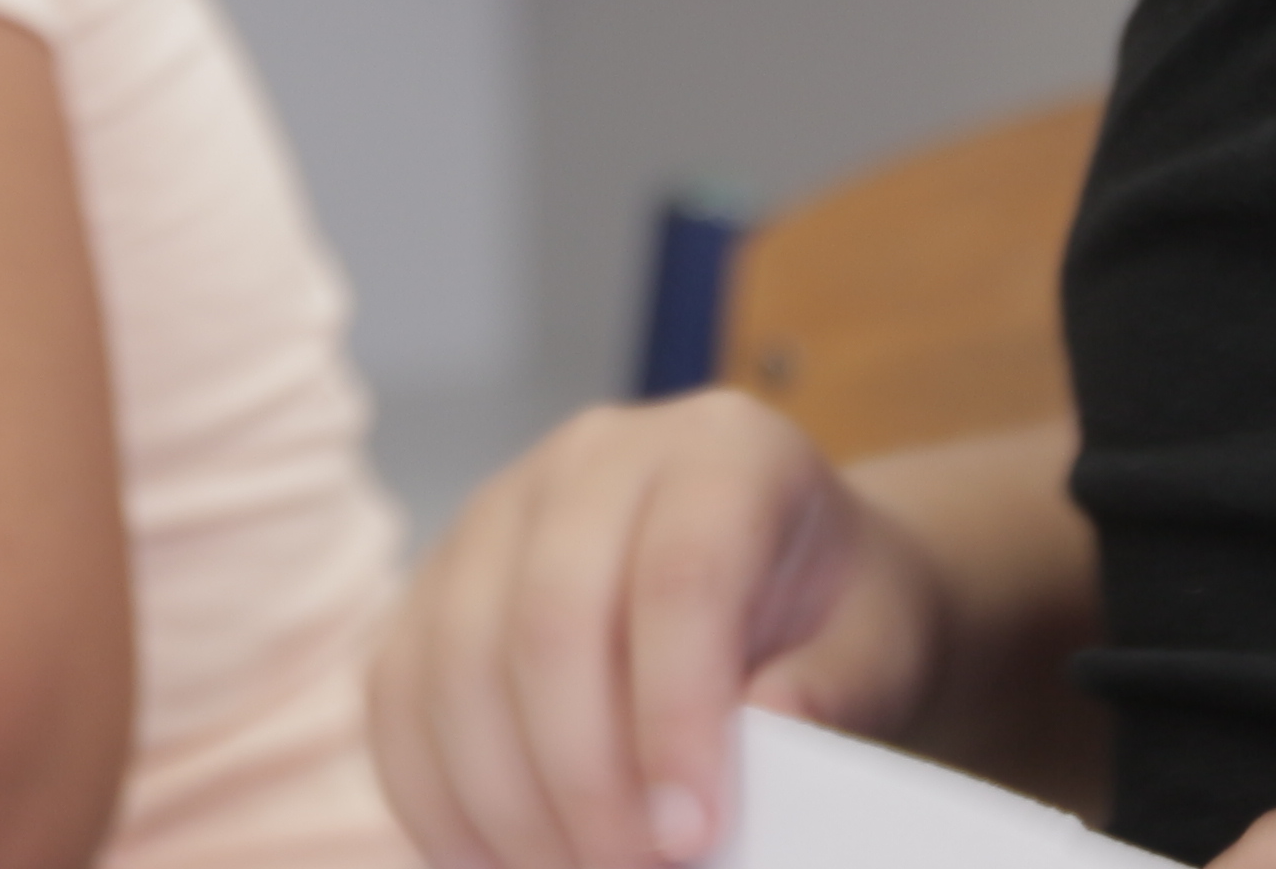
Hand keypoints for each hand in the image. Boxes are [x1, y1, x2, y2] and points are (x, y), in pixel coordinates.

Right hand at [372, 389, 944, 868]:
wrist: (790, 580)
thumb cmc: (834, 616)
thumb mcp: (877, 645)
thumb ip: (829, 690)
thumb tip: (762, 736)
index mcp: (720, 449)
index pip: (676, 572)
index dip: (675, 714)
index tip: (692, 836)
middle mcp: (594, 457)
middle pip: (549, 619)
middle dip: (583, 781)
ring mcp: (498, 513)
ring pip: (456, 662)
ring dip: (506, 805)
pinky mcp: (437, 583)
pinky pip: (398, 693)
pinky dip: (434, 798)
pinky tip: (495, 866)